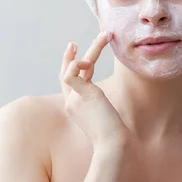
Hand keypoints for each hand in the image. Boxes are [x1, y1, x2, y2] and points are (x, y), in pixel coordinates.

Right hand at [60, 31, 129, 150]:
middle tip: (74, 43)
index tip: (82, 56)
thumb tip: (109, 103)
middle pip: (67, 72)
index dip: (75, 67)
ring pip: (75, 67)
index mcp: (76, 106)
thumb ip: (102, 106)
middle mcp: (72, 102)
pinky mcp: (81, 96)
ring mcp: (75, 99)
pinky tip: (90, 60)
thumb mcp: (106, 117)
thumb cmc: (114, 135)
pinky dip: (78, 64)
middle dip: (71, 56)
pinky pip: (71, 74)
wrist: (113, 145)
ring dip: (92, 49)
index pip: (71, 82)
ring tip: (106, 36)